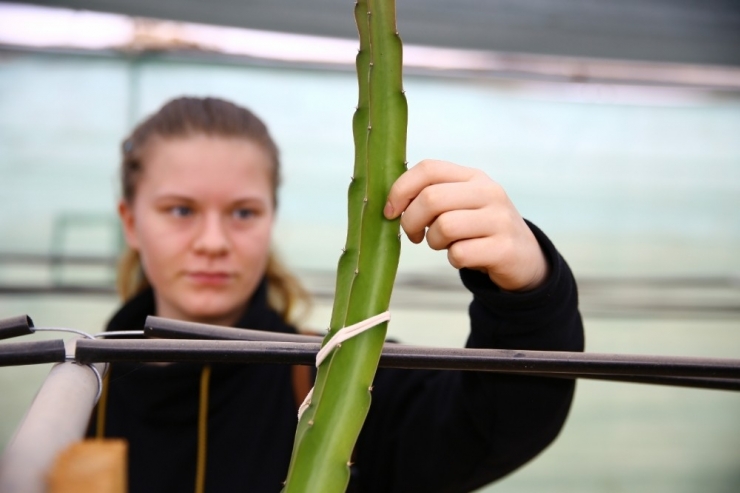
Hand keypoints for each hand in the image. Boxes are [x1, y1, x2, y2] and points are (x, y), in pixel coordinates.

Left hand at [384, 160, 548, 291]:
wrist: (524, 257)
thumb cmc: (478, 229)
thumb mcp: (461, 204)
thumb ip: (431, 195)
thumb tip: (390, 204)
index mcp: (473, 177)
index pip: (428, 169)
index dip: (401, 189)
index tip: (391, 211)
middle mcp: (489, 192)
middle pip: (431, 198)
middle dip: (411, 221)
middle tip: (413, 235)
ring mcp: (499, 219)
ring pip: (443, 227)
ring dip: (433, 242)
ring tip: (443, 244)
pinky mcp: (504, 248)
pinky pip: (459, 253)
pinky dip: (453, 259)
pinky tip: (464, 256)